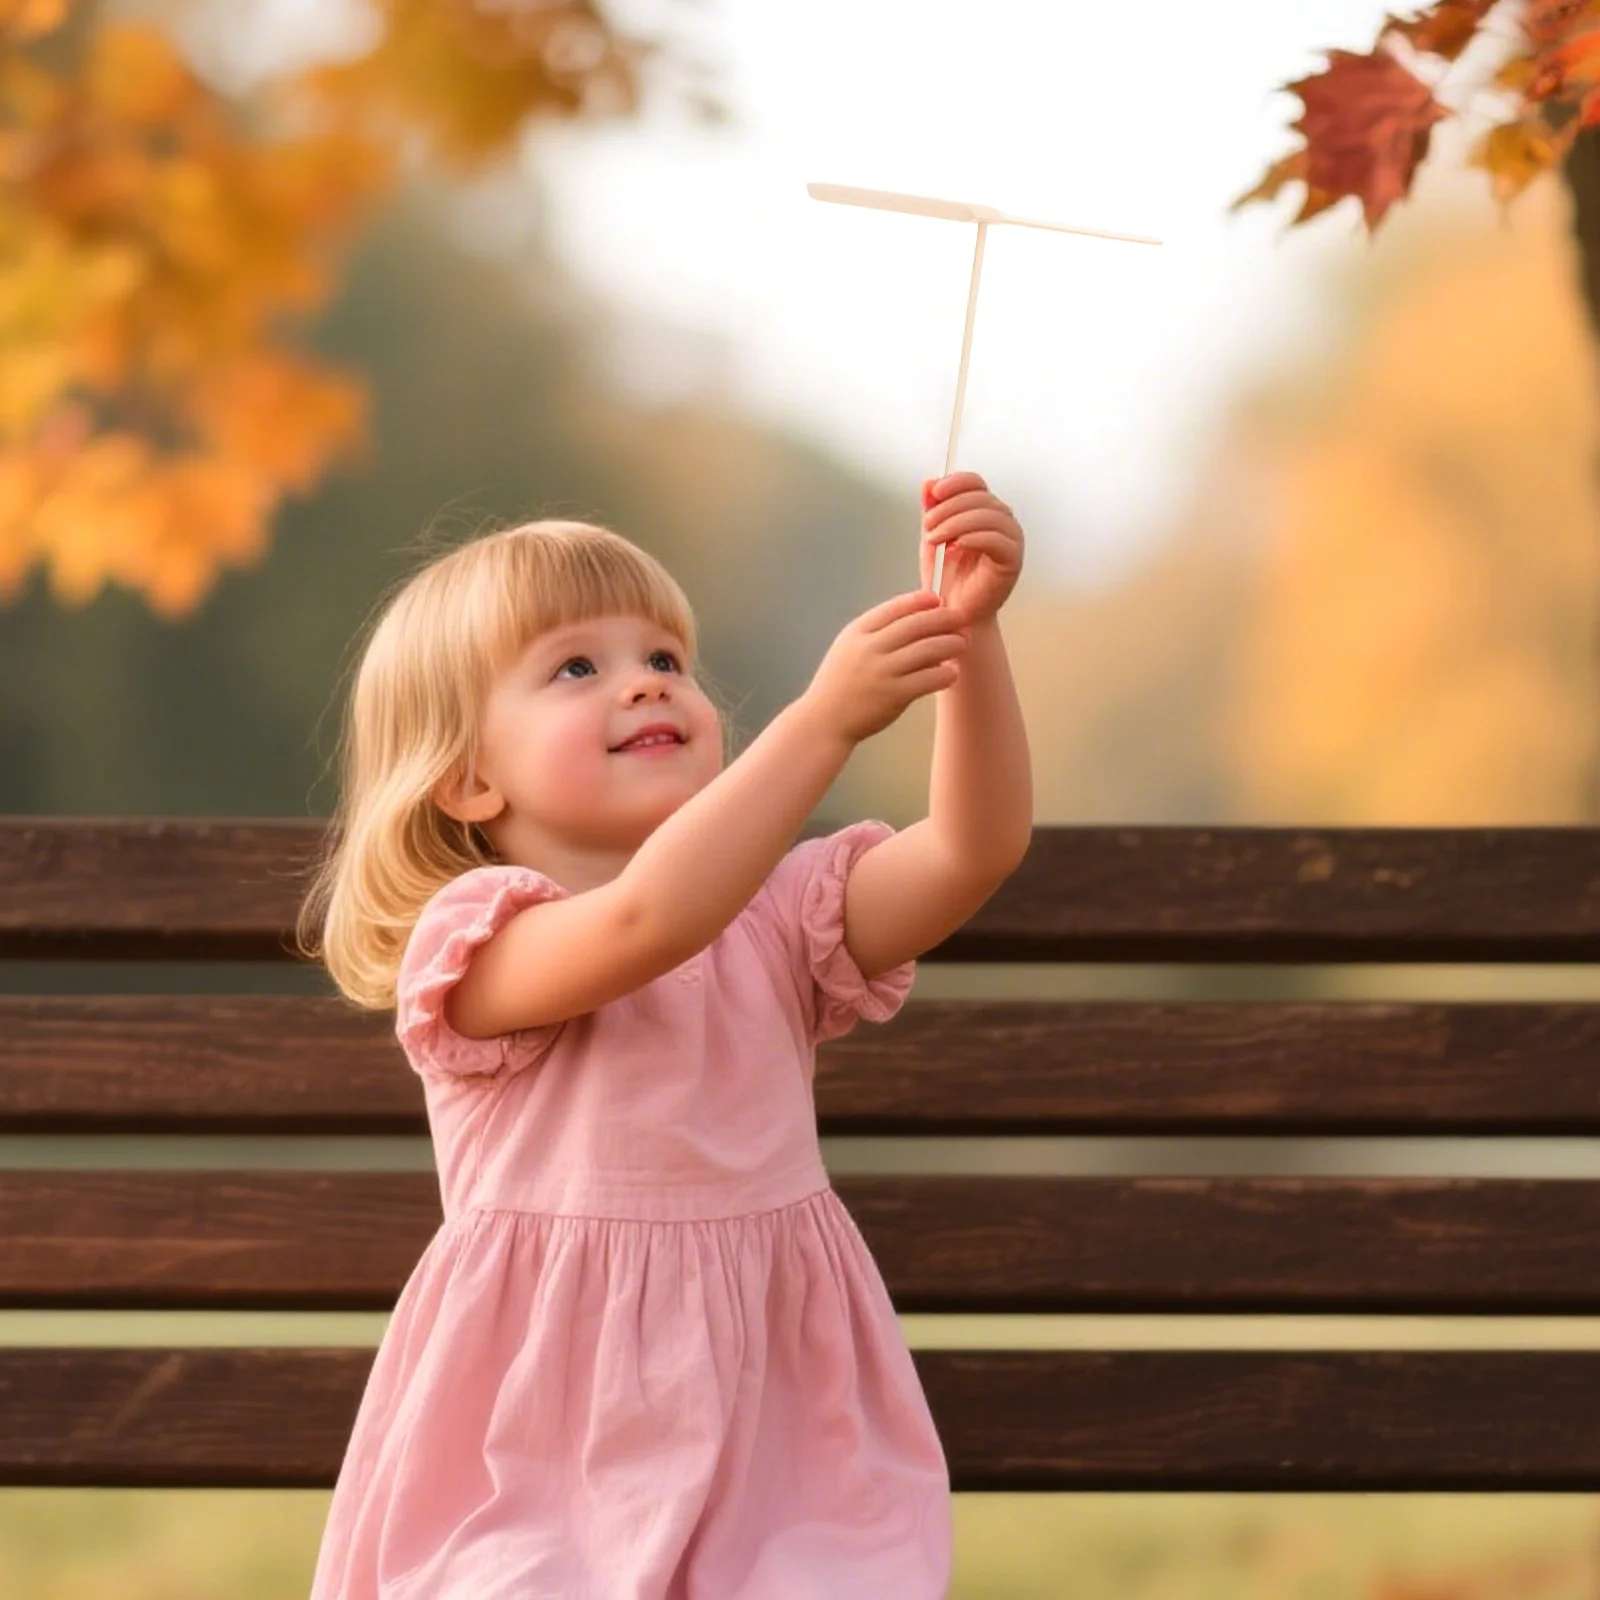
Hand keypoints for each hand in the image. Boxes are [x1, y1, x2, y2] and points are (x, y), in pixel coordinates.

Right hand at [800, 589, 970, 745]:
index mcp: (858, 632)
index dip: (921, 600)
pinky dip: (946, 673)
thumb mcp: (848, 648)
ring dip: (951, 643)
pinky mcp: (894, 695)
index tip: (938, 600)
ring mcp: (882, 671)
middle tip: (961, 619)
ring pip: (928, 649)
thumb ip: (875, 633)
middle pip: (916, 624)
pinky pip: (929, 678)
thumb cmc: (840, 684)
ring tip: (963, 643)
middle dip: (944, 618)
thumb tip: (915, 617)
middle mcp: (870, 648)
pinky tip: (952, 672)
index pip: (895, 607)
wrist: (823, 721)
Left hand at [918, 471, 1023, 625]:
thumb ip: (932, 510)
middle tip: (928, 526)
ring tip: (935, 539)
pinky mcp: (1013, 559)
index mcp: (984, 511)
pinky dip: (974, 538)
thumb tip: (929, 483)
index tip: (934, 493)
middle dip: (949, 508)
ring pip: (988, 515)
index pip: (975, 483)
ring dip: (956, 523)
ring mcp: (1011, 539)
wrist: (952, 612)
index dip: (955, 483)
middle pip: (980, 497)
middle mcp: (1002, 520)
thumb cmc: (946, 577)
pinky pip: (997, 539)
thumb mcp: (932, 536)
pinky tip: (956, 546)